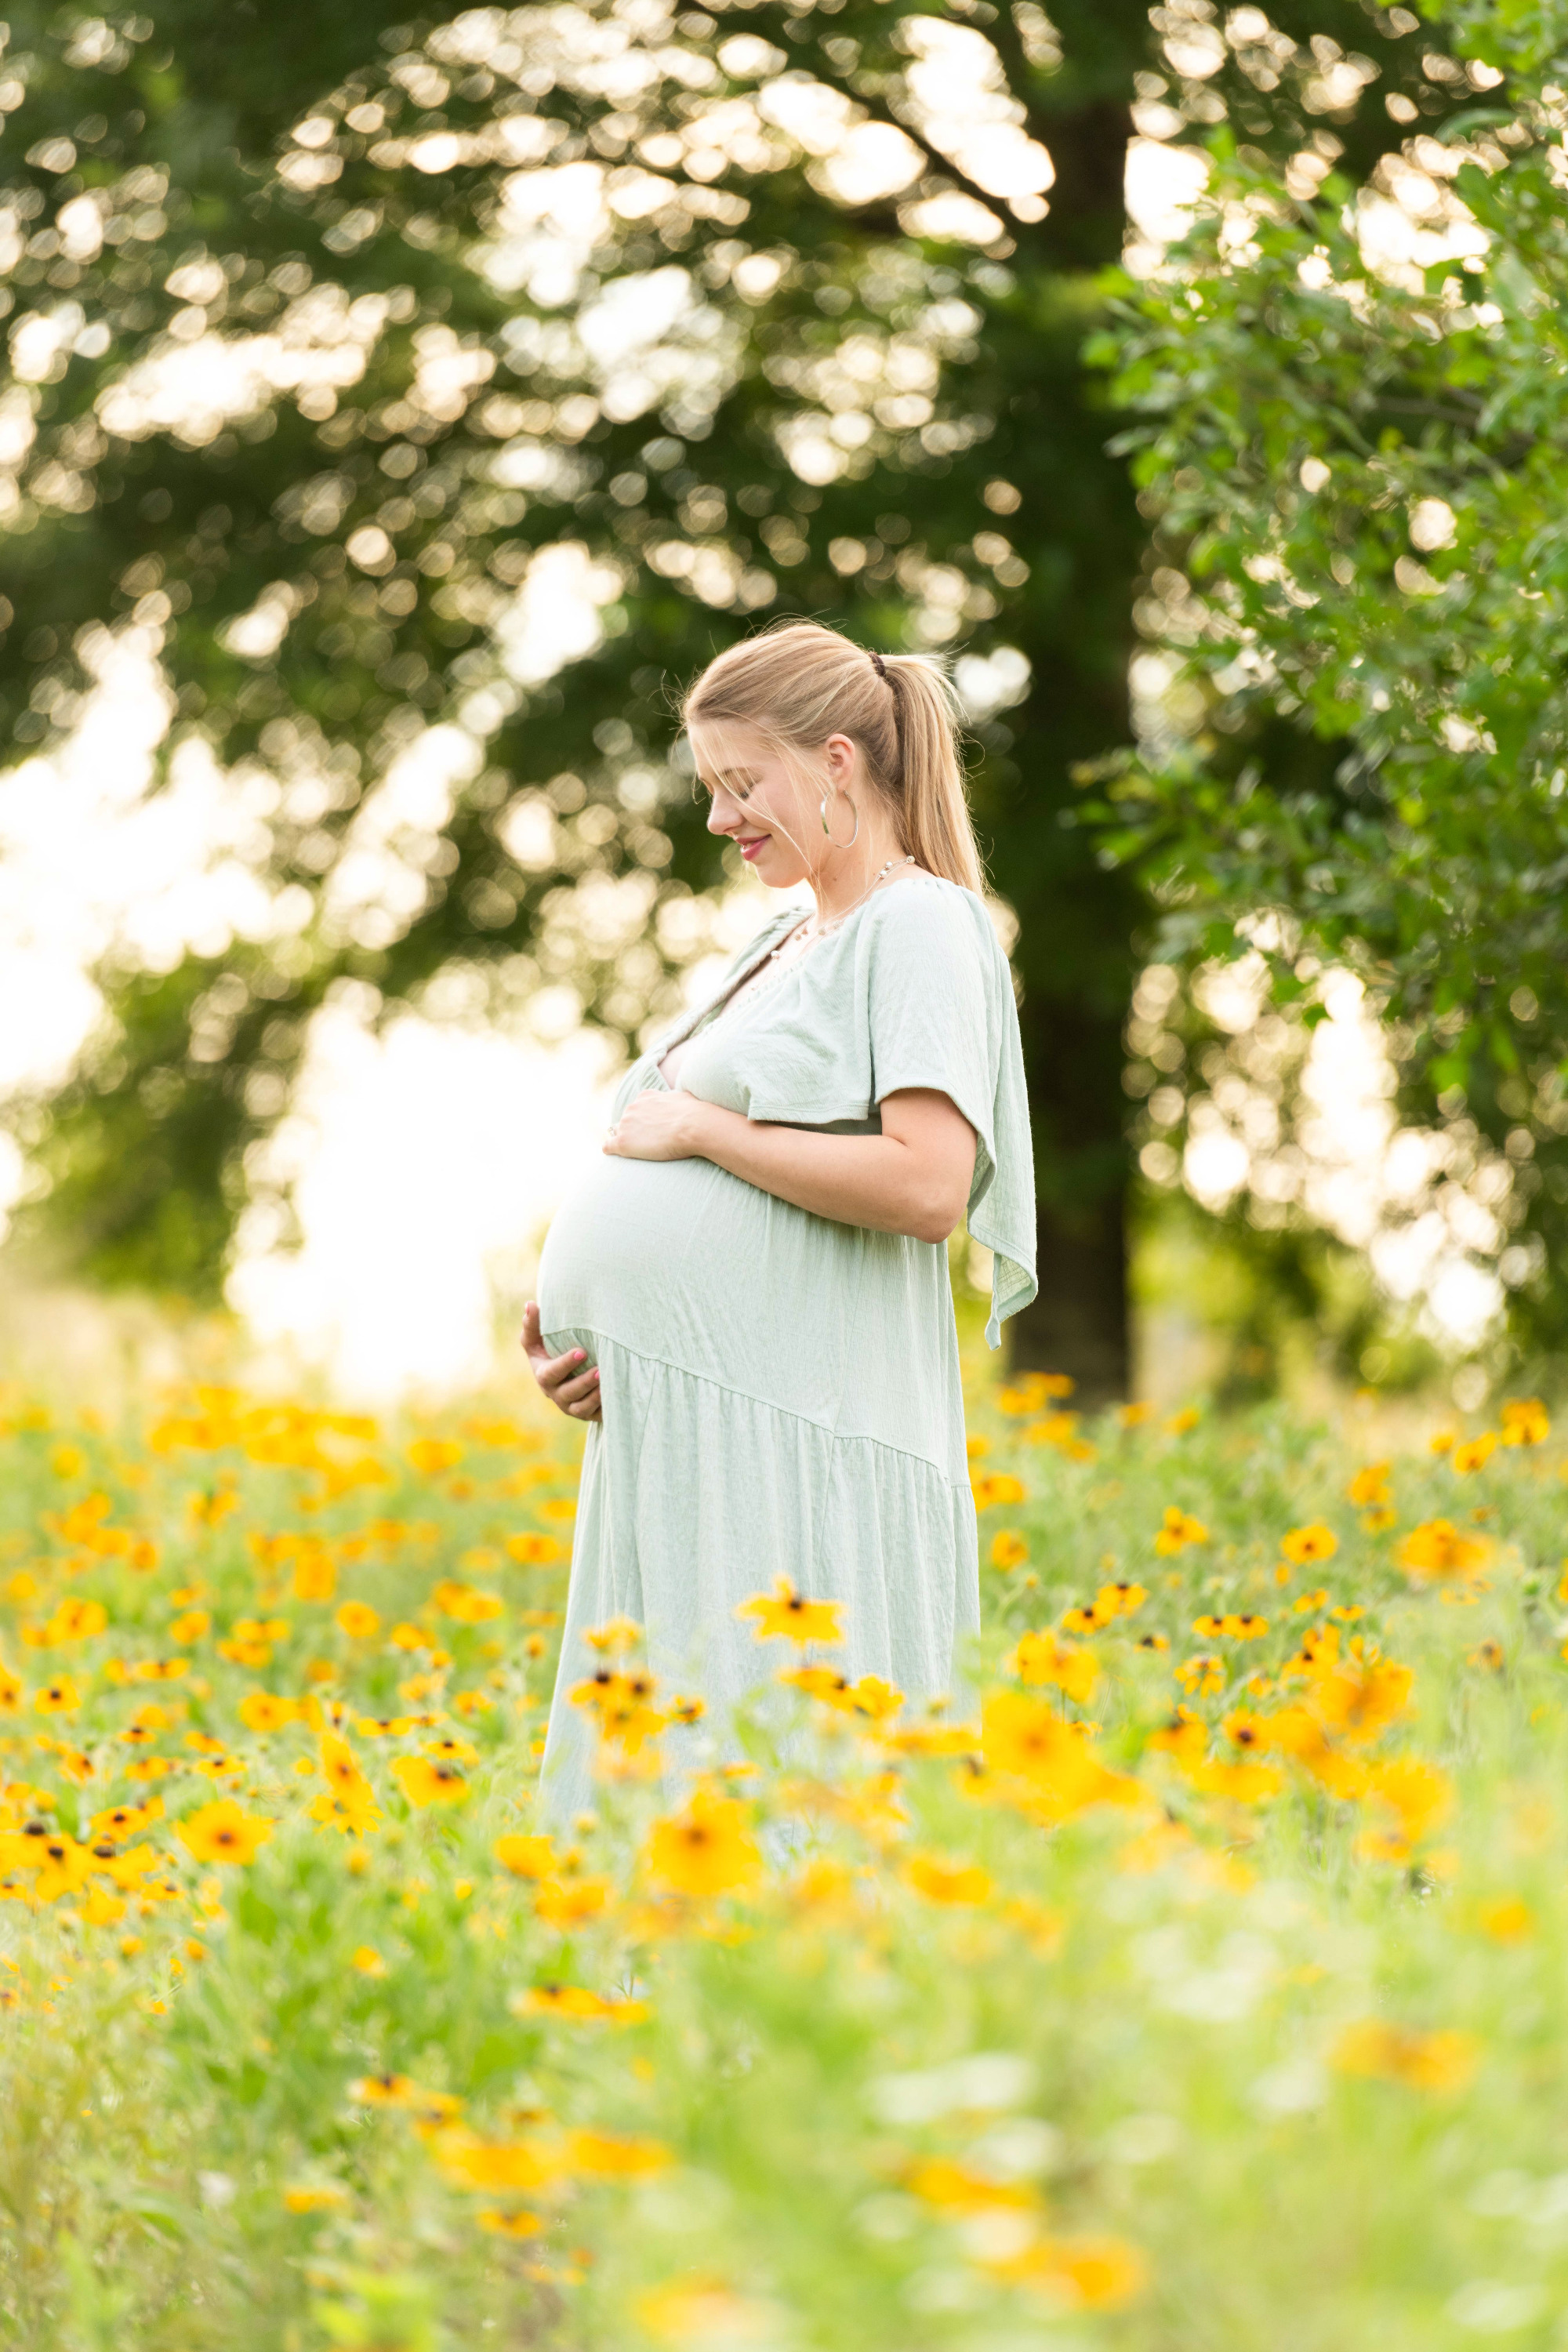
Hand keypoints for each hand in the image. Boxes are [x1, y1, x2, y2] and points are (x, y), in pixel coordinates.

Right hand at [521, 1302, 600, 1421]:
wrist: (569, 1372)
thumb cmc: (550, 1350)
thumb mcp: (538, 1339)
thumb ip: (533, 1324)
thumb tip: (530, 1305)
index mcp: (544, 1376)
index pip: (551, 1374)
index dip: (565, 1364)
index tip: (582, 1352)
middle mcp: (557, 1394)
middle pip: (568, 1394)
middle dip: (583, 1383)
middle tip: (599, 1370)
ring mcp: (573, 1407)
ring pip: (582, 1408)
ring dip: (595, 1397)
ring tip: (608, 1382)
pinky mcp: (588, 1413)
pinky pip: (597, 1415)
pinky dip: (606, 1408)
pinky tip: (616, 1395)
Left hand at [603, 1088, 716, 1162]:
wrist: (694, 1126)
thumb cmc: (694, 1114)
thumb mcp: (682, 1098)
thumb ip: (673, 1099)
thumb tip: (678, 1101)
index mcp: (645, 1096)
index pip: (637, 1109)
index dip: (644, 1121)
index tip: (653, 1130)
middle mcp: (632, 1107)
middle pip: (627, 1121)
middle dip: (635, 1131)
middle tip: (650, 1143)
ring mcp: (626, 1124)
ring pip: (618, 1133)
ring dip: (627, 1141)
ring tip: (640, 1151)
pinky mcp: (623, 1142)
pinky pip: (608, 1146)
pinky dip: (611, 1150)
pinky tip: (618, 1156)